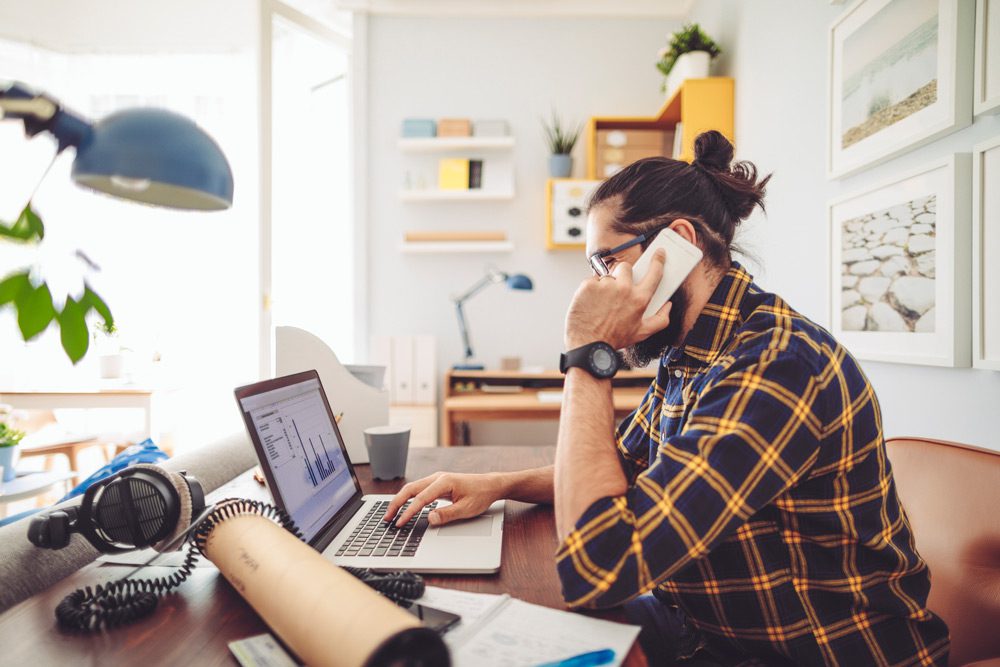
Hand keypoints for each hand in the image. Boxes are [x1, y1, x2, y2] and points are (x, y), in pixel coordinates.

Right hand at [382, 471, 503, 526]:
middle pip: (410, 489)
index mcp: (444, 482)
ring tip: (391, 514)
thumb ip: (447, 514)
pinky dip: (408, 498)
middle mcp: (437, 478)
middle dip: (396, 503)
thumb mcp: (466, 509)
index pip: (421, 499)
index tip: (400, 523)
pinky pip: (418, 490)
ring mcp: (436, 479)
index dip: (408, 512)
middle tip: (387, 518)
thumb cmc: (480, 495)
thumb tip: (429, 519)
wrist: (490, 485)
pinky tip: (403, 507)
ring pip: (412, 488)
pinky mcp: (437, 484)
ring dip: (400, 500)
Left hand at [564, 248, 672, 349]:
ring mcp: (605, 285)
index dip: (658, 261)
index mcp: (639, 299)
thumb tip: (668, 305)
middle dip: (623, 274)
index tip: (659, 253)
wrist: (588, 344)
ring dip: (605, 286)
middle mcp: (624, 289)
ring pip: (607, 276)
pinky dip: (591, 291)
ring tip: (602, 304)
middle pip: (626, 267)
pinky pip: (592, 281)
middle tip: (617, 288)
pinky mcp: (588, 285)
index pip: (654, 273)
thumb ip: (661, 319)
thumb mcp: (642, 333)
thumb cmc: (614, 339)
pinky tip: (591, 304)